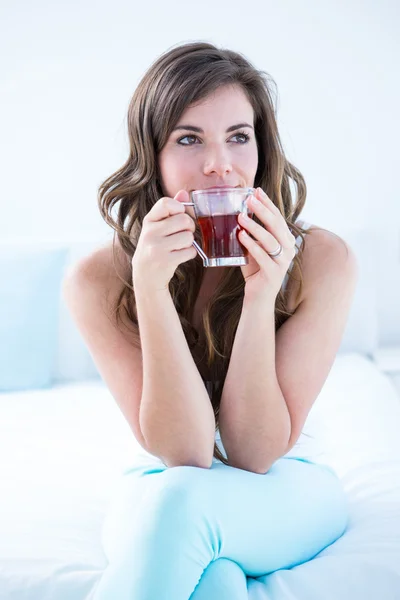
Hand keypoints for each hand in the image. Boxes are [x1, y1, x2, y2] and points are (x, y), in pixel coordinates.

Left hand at [237, 187, 296, 302]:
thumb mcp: (254, 248)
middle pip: (276, 225)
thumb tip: (239, 213)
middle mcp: (288, 250)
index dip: (268, 204)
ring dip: (255, 226)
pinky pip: (262, 255)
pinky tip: (241, 236)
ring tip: (241, 217)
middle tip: (249, 199)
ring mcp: (283, 262)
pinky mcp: (273, 274)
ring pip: (270, 239)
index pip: (278, 218)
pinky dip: (251, 244)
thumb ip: (251, 234)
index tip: (257, 191)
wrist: (258, 298)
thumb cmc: (255, 271)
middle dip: (262, 210)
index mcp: (286, 241)